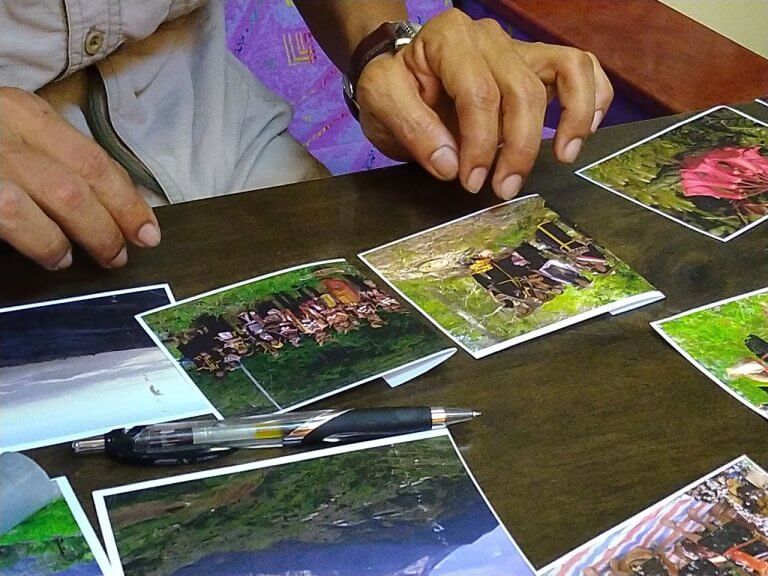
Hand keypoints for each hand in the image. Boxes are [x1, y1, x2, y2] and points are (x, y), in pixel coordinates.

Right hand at [0, 87, 160, 269]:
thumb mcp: (15, 136)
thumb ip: (53, 161)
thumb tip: (108, 208)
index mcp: (27, 114)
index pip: (94, 161)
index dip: (128, 201)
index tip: (149, 232)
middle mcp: (6, 132)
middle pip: (78, 187)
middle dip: (110, 228)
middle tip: (120, 257)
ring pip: (48, 203)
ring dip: (74, 240)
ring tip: (79, 259)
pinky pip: (12, 218)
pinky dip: (40, 242)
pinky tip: (51, 256)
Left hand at [355, 9, 613, 198]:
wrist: (401, 76)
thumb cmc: (393, 89)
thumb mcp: (381, 103)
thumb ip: (411, 129)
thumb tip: (451, 165)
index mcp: (448, 38)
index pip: (479, 92)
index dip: (480, 144)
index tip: (470, 182)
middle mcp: (489, 37)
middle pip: (524, 90)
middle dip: (518, 148)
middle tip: (503, 189)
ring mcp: (518, 47)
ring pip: (566, 70)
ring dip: (570, 119)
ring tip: (563, 157)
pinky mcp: (536, 63)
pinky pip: (581, 66)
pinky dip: (592, 96)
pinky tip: (582, 132)